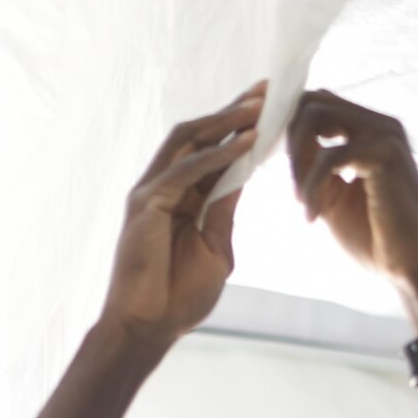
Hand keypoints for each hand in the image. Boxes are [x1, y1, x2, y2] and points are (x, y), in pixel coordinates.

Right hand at [102, 82, 266, 351]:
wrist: (149, 328)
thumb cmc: (180, 297)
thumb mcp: (217, 247)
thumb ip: (226, 210)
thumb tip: (245, 174)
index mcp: (184, 197)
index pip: (214, 151)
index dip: (240, 128)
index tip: (272, 108)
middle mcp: (165, 185)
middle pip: (200, 134)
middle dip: (234, 110)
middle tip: (267, 90)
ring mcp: (152, 191)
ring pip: (190, 140)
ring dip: (225, 121)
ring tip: (258, 106)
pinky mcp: (145, 203)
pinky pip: (185, 170)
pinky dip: (215, 155)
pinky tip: (244, 143)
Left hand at [287, 89, 417, 291]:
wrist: (409, 268)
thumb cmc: (375, 237)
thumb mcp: (333, 195)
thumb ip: (313, 166)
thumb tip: (285, 143)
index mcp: (369, 130)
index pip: (317, 104)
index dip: (291, 134)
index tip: (287, 175)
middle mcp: (379, 124)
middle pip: (312, 101)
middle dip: (291, 145)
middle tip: (293, 190)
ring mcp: (385, 134)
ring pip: (316, 118)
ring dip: (299, 164)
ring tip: (303, 203)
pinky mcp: (386, 154)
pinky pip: (329, 157)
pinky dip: (312, 187)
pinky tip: (313, 216)